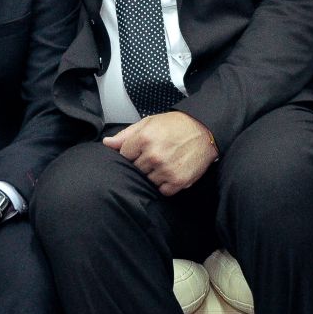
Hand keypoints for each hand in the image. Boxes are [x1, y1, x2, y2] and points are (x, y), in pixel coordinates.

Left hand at [102, 112, 218, 195]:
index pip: (124, 155)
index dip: (132, 153)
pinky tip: (171, 171)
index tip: (141, 150)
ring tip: (165, 162)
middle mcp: (153, 155)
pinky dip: (165, 184)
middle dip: (142, 164)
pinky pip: (162, 190)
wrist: (205, 130)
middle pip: (135, 169)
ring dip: (154, 175)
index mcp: (144, 138)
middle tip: (156, 155)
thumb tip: (107, 143)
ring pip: (147, 181)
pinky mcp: (178, 181)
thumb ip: (126, 134)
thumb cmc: (176, 125)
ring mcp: (166, 169)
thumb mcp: (149, 123)